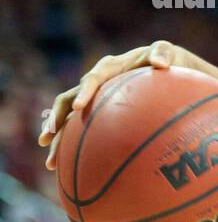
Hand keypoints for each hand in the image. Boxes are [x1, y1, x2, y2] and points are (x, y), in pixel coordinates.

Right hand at [38, 40, 182, 169]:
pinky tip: (74, 169)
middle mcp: (96, 84)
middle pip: (67, 102)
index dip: (84, 92)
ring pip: (69, 121)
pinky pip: (83, 130)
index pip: (92, 79)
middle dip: (55, 121)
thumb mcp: (167, 51)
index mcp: (109, 68)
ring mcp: (95, 100)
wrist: (167, 68)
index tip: (80, 108)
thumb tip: (161, 64)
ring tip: (51, 164)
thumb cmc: (167, 60)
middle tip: (47, 139)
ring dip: (58, 140)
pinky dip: (76, 147)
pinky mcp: (99, 113)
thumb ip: (162, 53)